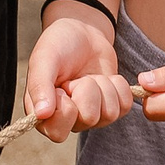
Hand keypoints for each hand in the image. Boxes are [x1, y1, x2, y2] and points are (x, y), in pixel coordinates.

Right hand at [24, 14, 131, 142]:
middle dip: (87, 90)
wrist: (83, 32)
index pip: (57, 132)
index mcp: (44, 113)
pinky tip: (104, 78)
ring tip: (88, 76)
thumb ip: (39, 85)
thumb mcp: (44, 59)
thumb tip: (41, 114)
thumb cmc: (58, 44)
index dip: (65, 110)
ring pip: (109, 114)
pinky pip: (125, 106)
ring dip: (102, 86)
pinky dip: (118, 86)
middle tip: (75, 79)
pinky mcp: (113, 108)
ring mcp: (93, 116)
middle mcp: (69, 120)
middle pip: (89, 119)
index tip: (62, 88)